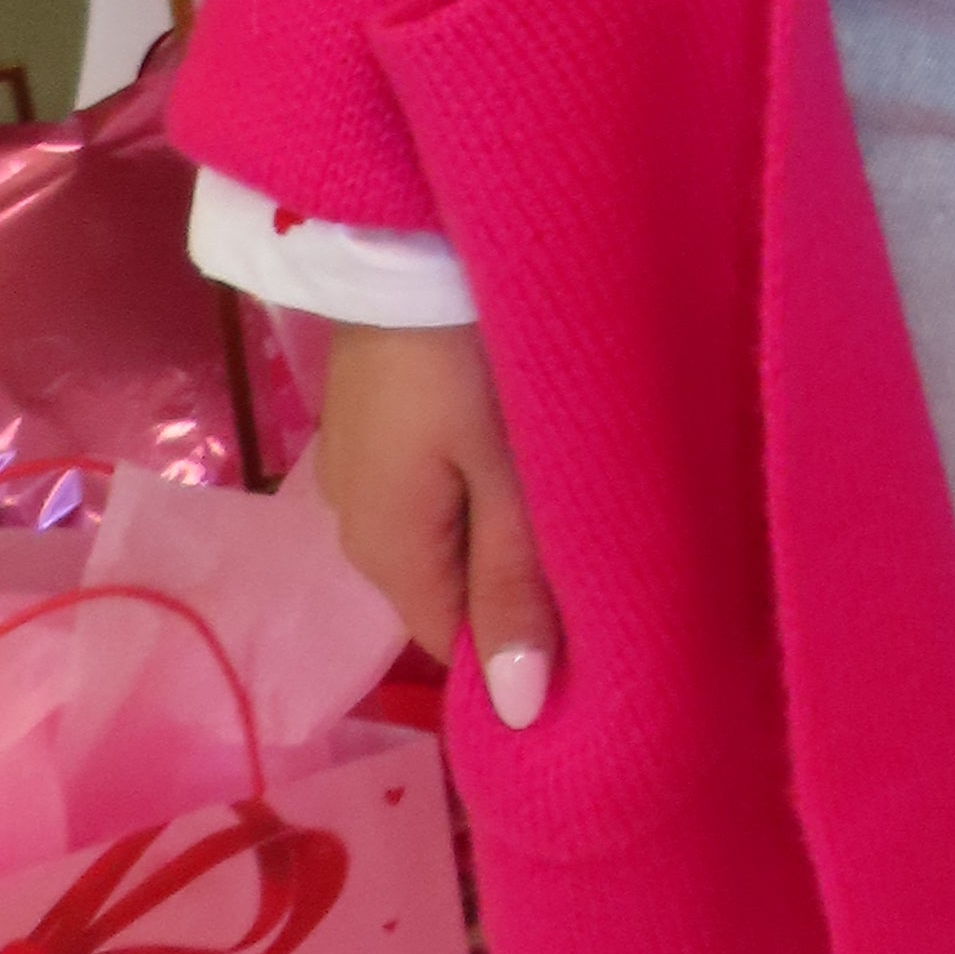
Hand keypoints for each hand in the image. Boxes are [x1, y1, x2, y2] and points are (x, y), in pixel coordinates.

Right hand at [311, 320, 562, 725]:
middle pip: (449, 589)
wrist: (400, 237)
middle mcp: (356, 525)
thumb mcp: (506, 475)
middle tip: (598, 541)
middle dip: (517, 582)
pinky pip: (434, 483)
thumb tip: (518, 716)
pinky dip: (478, 479)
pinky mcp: (376, 420)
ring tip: (570, 490)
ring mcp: (361, 469)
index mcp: (385, 554)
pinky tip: (522, 446)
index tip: (596, 619)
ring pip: (445, 532)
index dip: (521, 647)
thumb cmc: (466, 358)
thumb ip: (515, 588)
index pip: (453, 644)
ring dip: (499, 525)